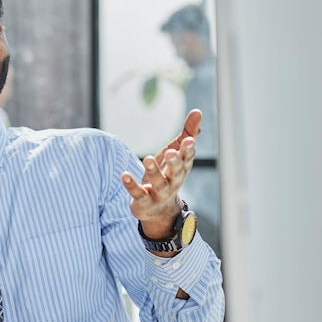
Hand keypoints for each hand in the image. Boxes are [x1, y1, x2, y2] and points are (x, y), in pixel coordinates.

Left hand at [120, 109, 201, 239]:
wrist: (158, 210)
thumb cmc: (167, 174)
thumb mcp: (175, 152)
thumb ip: (186, 133)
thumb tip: (197, 111)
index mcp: (181, 168)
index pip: (187, 158)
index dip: (188, 150)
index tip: (190, 140)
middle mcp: (173, 181)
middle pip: (177, 172)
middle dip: (175, 162)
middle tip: (171, 152)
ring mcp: (159, 193)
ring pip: (158, 183)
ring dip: (153, 171)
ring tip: (147, 159)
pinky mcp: (144, 201)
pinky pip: (138, 193)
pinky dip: (131, 185)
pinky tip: (124, 175)